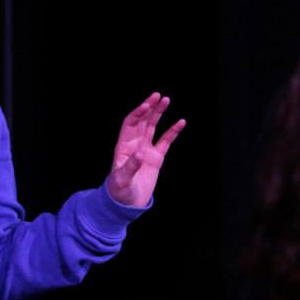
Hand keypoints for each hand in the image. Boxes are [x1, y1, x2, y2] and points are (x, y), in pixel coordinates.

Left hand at [106, 92, 184, 206]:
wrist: (126, 203)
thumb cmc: (119, 191)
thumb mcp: (122, 180)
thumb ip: (131, 166)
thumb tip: (140, 153)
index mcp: (123, 146)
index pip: (130, 124)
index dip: (138, 113)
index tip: (147, 104)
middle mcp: (134, 144)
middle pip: (142, 121)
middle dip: (149, 108)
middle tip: (158, 96)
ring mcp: (146, 150)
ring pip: (153, 127)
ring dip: (159, 114)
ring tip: (166, 100)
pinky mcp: (156, 158)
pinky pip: (166, 141)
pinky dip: (173, 131)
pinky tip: (181, 122)